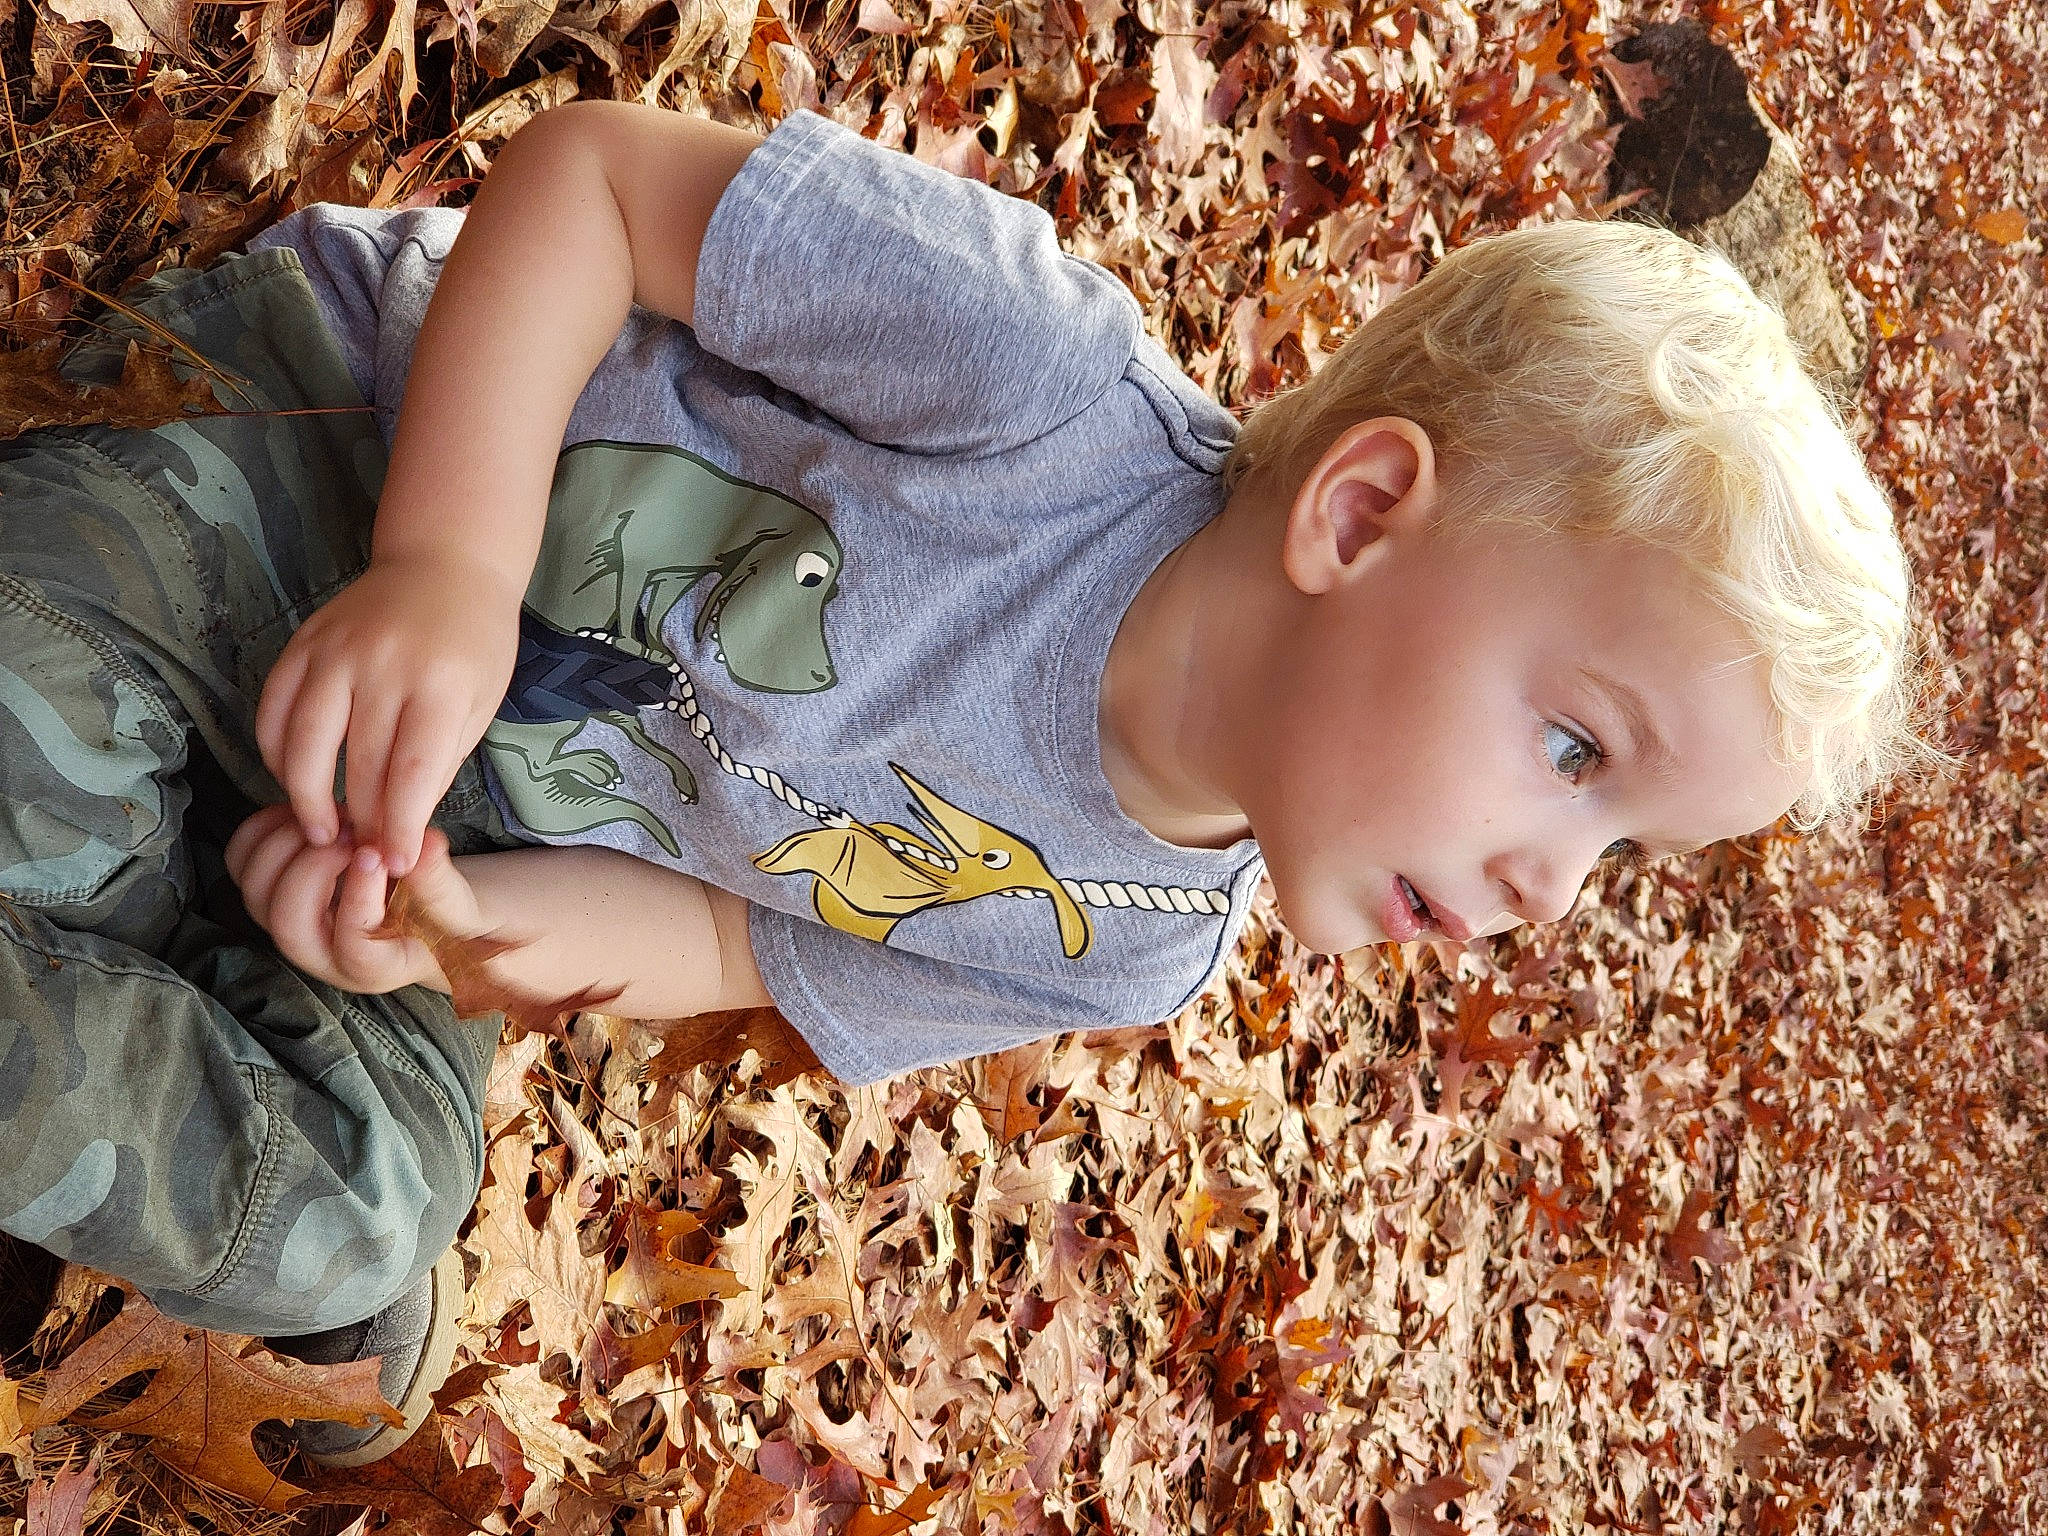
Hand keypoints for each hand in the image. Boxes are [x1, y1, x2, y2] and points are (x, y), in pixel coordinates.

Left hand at [224, 806, 483, 994]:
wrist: (425, 910)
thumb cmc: (445, 914)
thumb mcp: (457, 902)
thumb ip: (439, 879)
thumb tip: (425, 843)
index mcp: (372, 968)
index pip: (352, 948)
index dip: (359, 900)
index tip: (378, 856)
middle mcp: (322, 954)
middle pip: (288, 923)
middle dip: (314, 869)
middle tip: (352, 834)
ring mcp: (292, 924)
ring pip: (257, 893)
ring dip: (287, 846)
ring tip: (334, 819)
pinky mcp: (274, 892)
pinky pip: (243, 862)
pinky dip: (265, 829)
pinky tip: (310, 811)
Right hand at [255, 554, 520, 878]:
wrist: (446, 563)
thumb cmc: (474, 643)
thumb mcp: (481, 703)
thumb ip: (441, 761)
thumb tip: (401, 825)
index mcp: (441, 685)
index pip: (411, 774)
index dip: (398, 827)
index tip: (395, 866)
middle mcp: (384, 666)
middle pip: (357, 765)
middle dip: (358, 822)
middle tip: (359, 860)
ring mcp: (336, 651)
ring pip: (304, 743)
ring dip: (306, 798)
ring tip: (320, 832)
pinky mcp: (304, 641)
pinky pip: (275, 708)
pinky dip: (277, 752)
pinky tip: (292, 779)